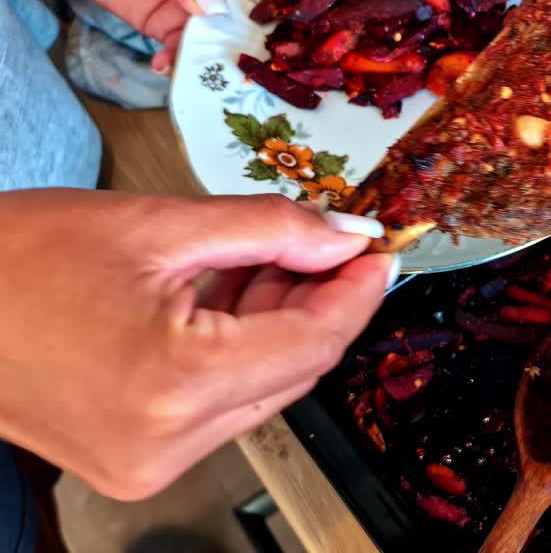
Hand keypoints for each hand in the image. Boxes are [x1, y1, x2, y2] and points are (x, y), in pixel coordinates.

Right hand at [0, 190, 394, 499]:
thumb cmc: (17, 258)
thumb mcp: (157, 225)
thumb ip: (269, 229)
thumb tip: (346, 237)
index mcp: (177, 384)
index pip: (314, 342)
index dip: (356, 292)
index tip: (376, 250)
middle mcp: (169, 443)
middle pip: (293, 369)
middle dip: (319, 301)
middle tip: (330, 241)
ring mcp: (149, 463)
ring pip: (261, 388)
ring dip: (279, 323)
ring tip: (275, 255)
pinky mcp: (133, 462)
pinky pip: (219, 404)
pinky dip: (239, 349)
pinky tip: (237, 292)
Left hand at [6, 0, 281, 71]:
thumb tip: (210, 5)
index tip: (315, 23)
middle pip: (262, 13)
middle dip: (268, 40)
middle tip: (273, 67)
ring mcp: (199, 3)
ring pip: (225, 37)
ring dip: (226, 58)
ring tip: (226, 78)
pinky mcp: (168, 22)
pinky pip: (183, 50)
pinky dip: (180, 64)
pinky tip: (173, 69)